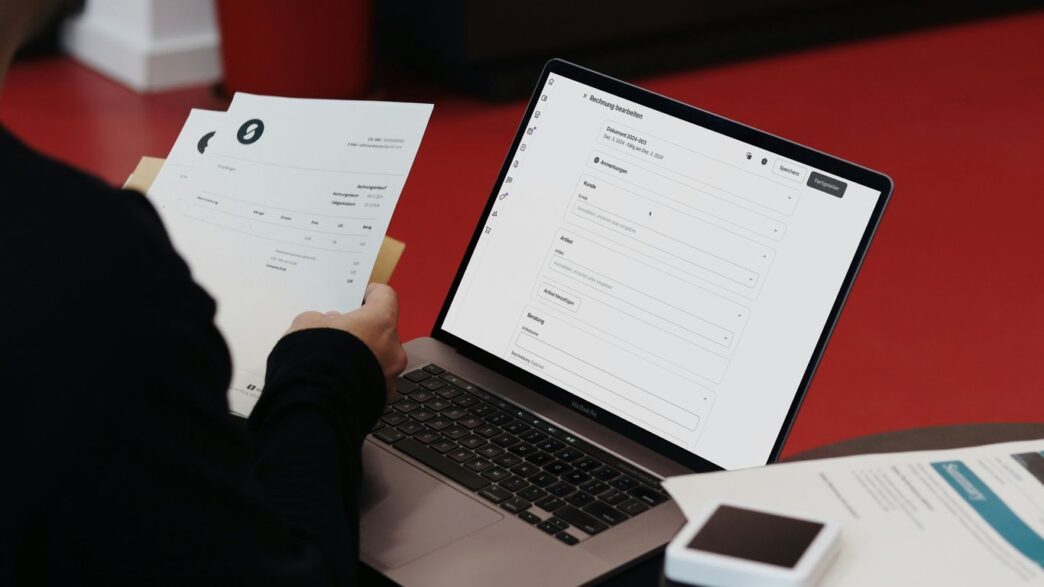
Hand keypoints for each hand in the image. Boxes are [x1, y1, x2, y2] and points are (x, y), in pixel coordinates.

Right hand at [286, 284, 406, 397]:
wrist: (313, 407)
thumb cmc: (314, 360)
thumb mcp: (307, 324)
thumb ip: (321, 319)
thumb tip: (328, 325)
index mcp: (381, 322)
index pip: (386, 297)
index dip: (370, 294)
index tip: (358, 296)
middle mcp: (393, 350)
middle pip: (382, 331)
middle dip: (361, 331)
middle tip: (338, 333)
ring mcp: (389, 378)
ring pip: (378, 360)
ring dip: (361, 357)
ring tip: (333, 360)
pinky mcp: (380, 401)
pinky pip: (371, 383)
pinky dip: (357, 380)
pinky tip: (335, 381)